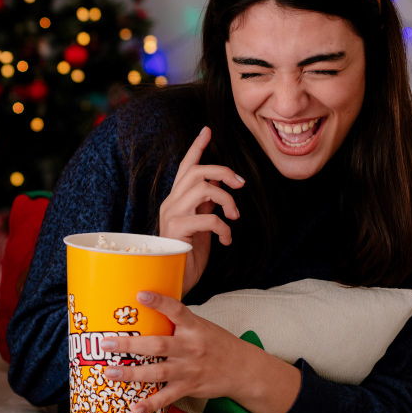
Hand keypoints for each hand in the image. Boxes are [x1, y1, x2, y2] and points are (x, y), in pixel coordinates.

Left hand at [101, 291, 300, 412]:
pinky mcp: (188, 387)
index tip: (140, 295)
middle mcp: (190, 347)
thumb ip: (178, 320)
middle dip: (130, 344)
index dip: (159, 302)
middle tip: (106, 342)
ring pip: (157, 372)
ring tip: (110, 372)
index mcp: (193, 327)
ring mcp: (189, 369)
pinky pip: (166, 397)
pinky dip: (149, 404)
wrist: (243, 370)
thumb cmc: (217, 344)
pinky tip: (133, 409)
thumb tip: (147, 304)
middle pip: (158, 345)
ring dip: (131, 373)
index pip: (176, 310)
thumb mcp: (201, 325)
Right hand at [157, 126, 243, 294]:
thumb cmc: (187, 256)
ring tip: (234, 217)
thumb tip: (219, 187)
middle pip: (195, 171)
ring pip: (202, 189)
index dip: (197, 147)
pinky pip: (208, 218)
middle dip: (222, 171)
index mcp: (176, 201)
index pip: (185, 167)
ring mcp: (172, 216)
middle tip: (240, 184)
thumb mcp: (201, 226)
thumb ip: (205, 206)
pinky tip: (226, 241)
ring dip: (226, 200)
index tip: (207, 129)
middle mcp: (171, 204)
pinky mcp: (177, 231)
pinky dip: (224, 228)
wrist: (172, 283)